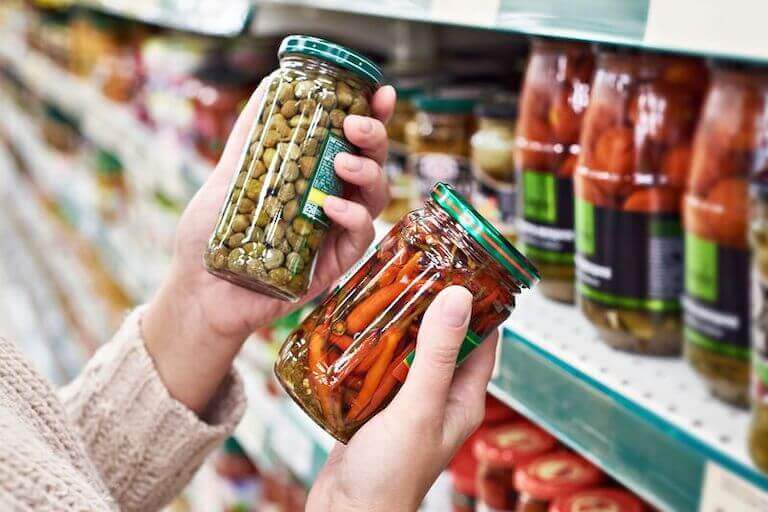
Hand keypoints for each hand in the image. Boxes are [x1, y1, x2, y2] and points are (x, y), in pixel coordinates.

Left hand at [143, 83, 396, 411]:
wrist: (198, 290)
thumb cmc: (212, 235)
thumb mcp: (228, 175)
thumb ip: (251, 135)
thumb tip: (273, 82)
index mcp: (313, 176)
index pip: (351, 140)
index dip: (373, 115)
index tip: (380, 91)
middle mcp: (331, 199)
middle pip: (372, 163)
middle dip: (374, 138)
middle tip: (356, 124)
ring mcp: (335, 232)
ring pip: (376, 196)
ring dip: (368, 172)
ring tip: (343, 160)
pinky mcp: (334, 263)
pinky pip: (359, 235)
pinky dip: (351, 216)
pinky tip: (330, 206)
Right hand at [307, 286, 498, 511]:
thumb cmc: (389, 477)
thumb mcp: (418, 409)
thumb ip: (436, 356)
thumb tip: (459, 298)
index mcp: (462, 399)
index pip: (484, 340)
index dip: (480, 304)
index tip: (466, 267)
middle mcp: (439, 398)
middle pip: (443, 340)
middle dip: (432, 306)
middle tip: (418, 268)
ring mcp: (407, 402)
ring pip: (408, 350)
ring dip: (399, 323)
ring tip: (386, 288)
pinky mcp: (376, 406)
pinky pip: (379, 366)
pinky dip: (372, 344)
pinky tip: (358, 326)